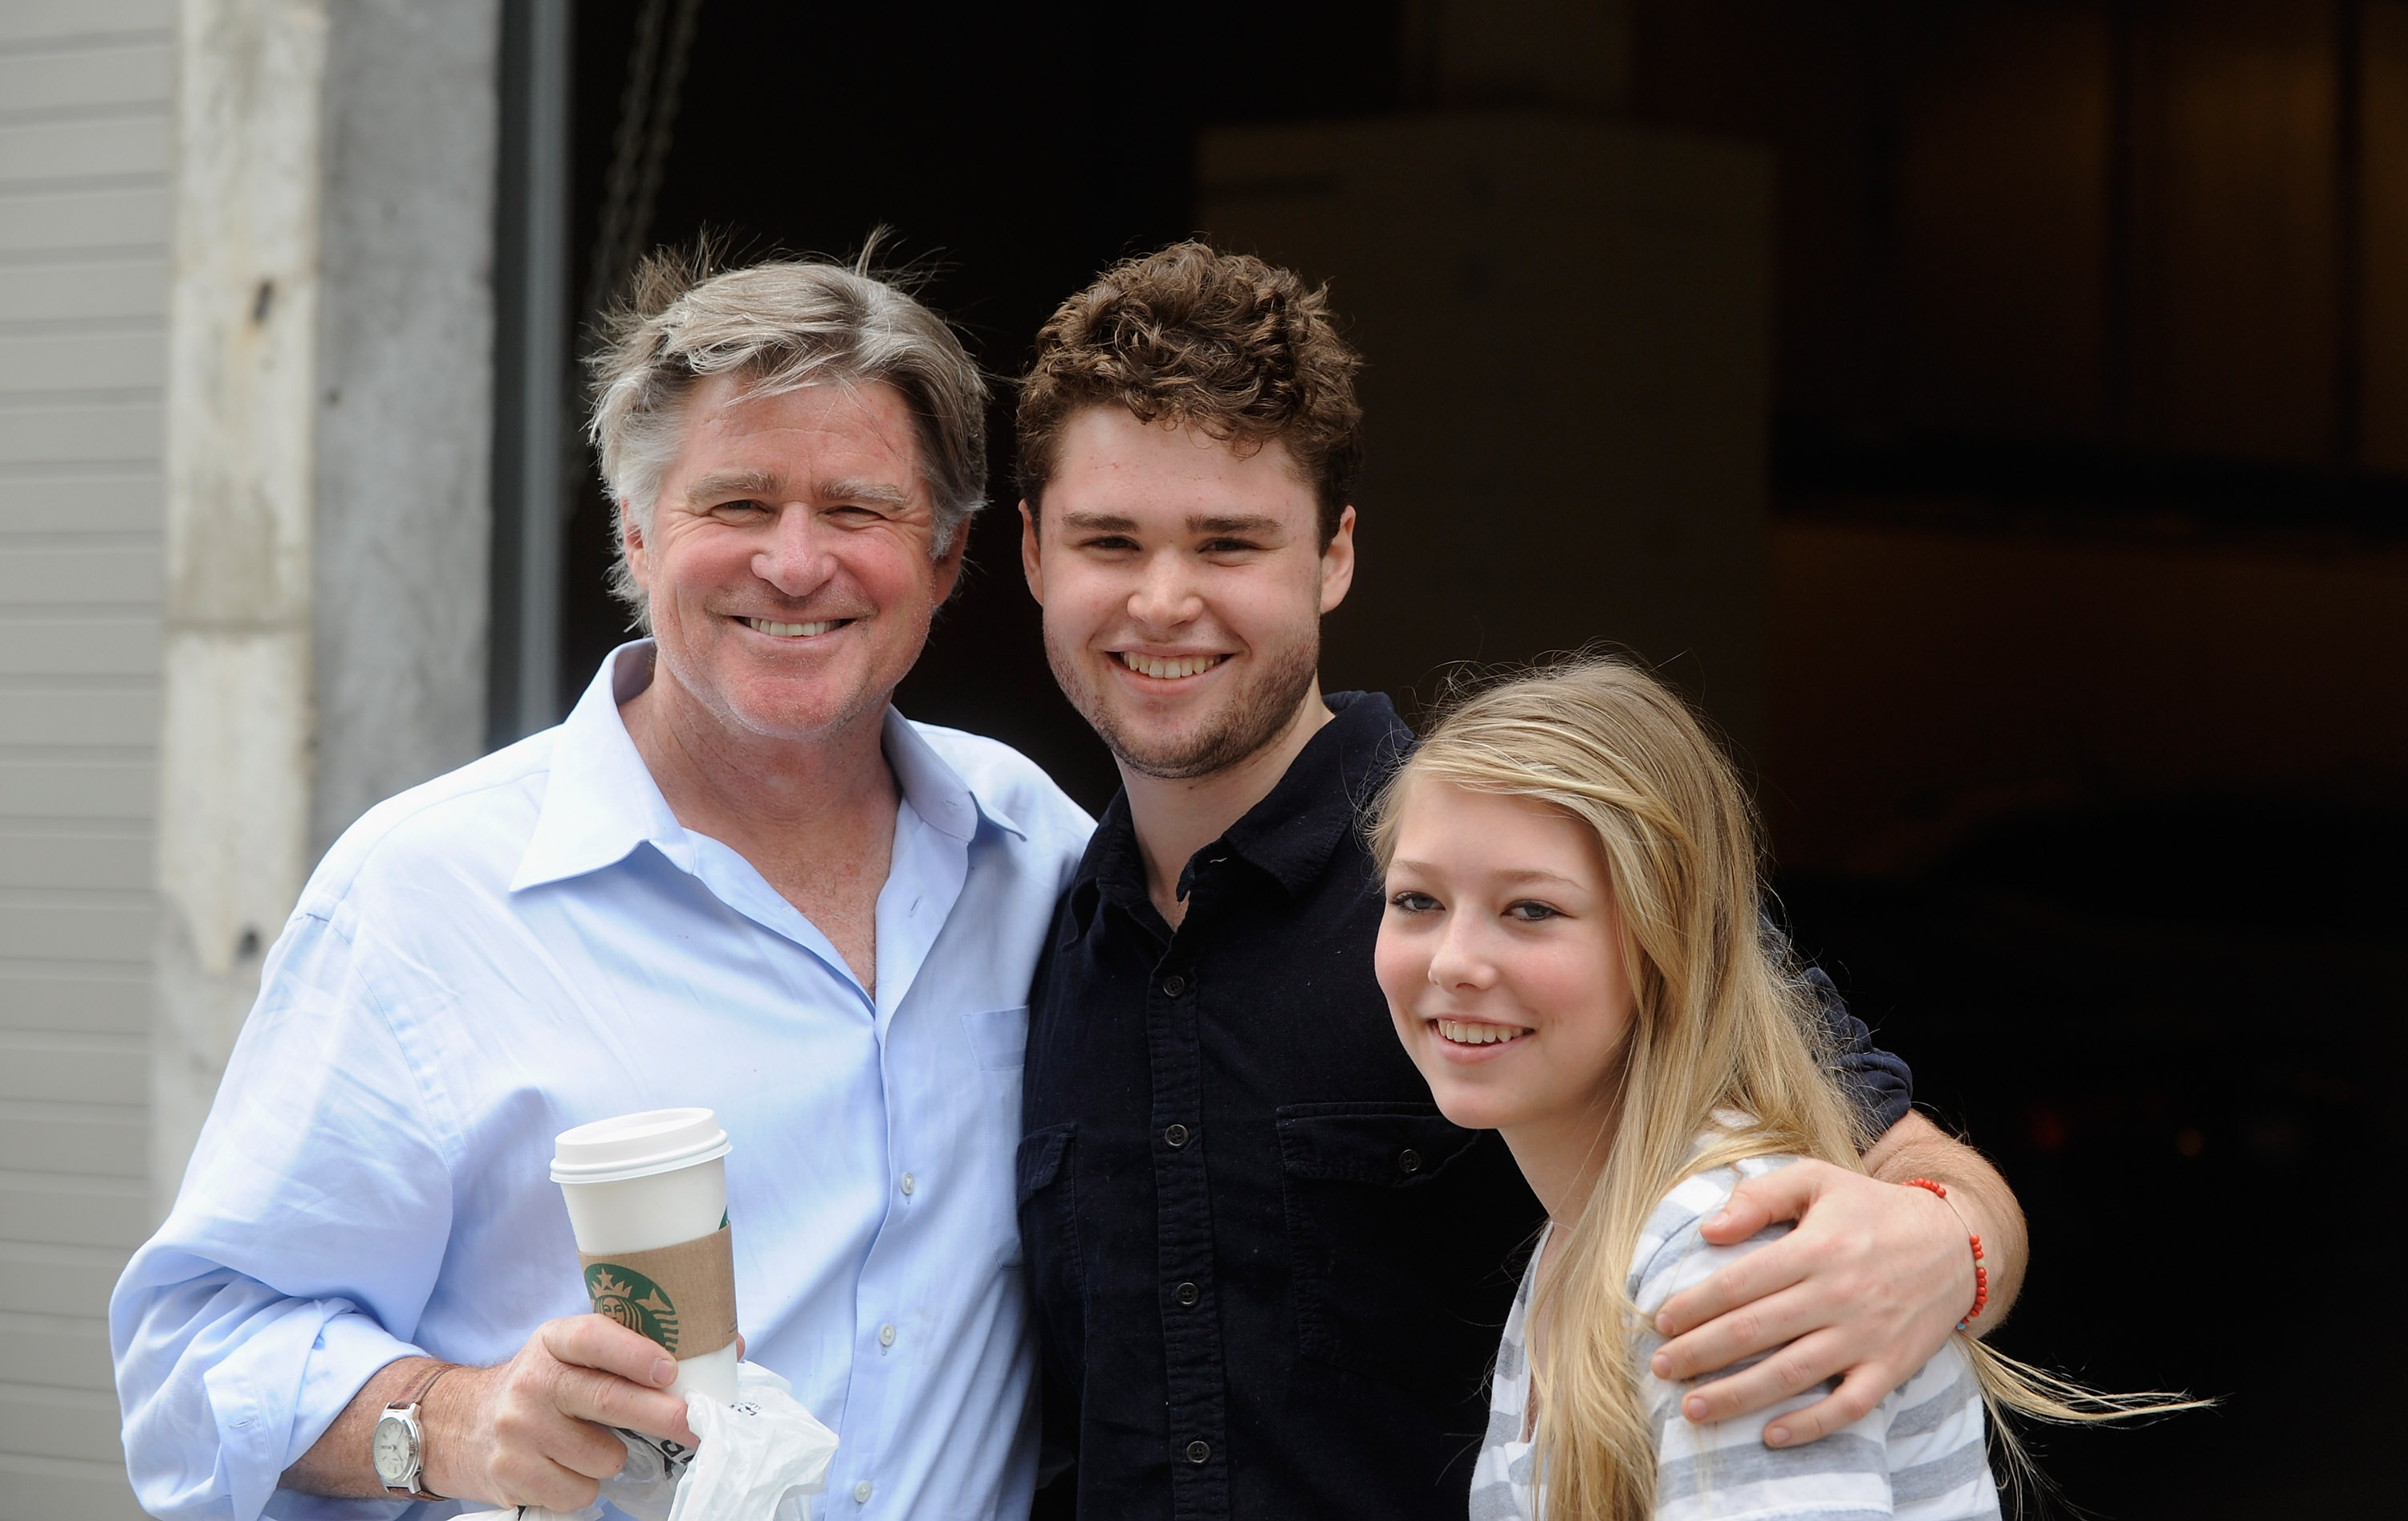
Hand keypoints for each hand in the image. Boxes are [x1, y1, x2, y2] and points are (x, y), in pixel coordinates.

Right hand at [421, 1315, 699, 1509]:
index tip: (671, 1370)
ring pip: (603, 1456)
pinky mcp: (511, 1473)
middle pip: (608, 1401)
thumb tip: (731, 1350)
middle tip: (696, 1424)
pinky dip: (585, 1487)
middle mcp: (532, 1381)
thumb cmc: (544, 1387)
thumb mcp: (574, 1355)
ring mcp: (518, 1430)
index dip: (635, 1354)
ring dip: (614, 1457)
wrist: (459, 1424)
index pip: (594, 1339)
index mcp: (554, 1341)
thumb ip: (636, 1351)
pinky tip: (565, 1468)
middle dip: (662, 1415)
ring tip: (593, 1444)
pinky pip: (579, 1492)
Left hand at [1649, 1161, 1971, 1446]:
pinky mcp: (1891, 1368)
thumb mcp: (1817, 1180)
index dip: (1694, 1305)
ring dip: (1737, 1395)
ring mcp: (1866, 1336)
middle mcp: (1838, 1295)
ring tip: (1693, 1408)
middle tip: (1660, 1368)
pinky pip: (1848, 1406)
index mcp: (1816, 1248)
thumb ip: (1760, 1197)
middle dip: (1700, 1353)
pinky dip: (1810, 1425)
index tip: (1660, 1321)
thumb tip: (1708, 1231)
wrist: (1957, 1243)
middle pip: (1755, 1331)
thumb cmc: (1872, 1209)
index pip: (1740, 1283)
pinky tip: (1770, 1435)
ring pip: (1792, 1374)